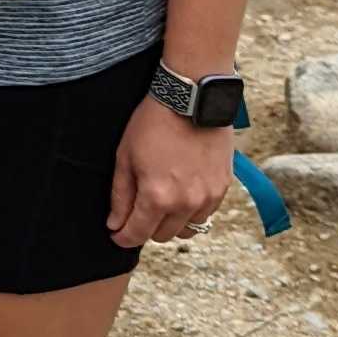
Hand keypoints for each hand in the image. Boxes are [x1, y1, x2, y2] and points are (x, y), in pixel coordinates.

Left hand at [107, 101, 235, 253]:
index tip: (117, 233)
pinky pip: (205, 215)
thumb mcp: (125, 156)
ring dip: (171, 223)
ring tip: (162, 203)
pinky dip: (192, 211)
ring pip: (187, 230)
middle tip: (138, 212)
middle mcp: (185, 203)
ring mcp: (207, 197)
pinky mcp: (222, 187)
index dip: (123, 237)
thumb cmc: (154, 123)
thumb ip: (120, 195)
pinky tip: (182, 193)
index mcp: (157, 197)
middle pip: (162, 236)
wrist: (192, 99)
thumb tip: (115, 223)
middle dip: (146, 228)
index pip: (137, 234)